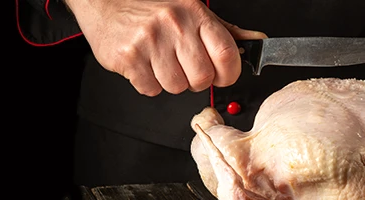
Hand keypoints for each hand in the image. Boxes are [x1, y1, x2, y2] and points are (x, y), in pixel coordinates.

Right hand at [65, 0, 266, 95]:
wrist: (105, 3)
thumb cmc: (152, 9)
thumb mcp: (193, 12)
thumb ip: (226, 31)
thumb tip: (259, 41)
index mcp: (195, 14)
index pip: (227, 54)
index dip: (228, 74)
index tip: (221, 76)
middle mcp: (174, 25)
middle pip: (202, 78)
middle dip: (196, 80)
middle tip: (184, 67)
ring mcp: (150, 41)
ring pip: (176, 87)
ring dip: (171, 82)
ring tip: (161, 63)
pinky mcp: (129, 57)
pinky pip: (151, 89)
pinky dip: (149, 83)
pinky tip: (145, 65)